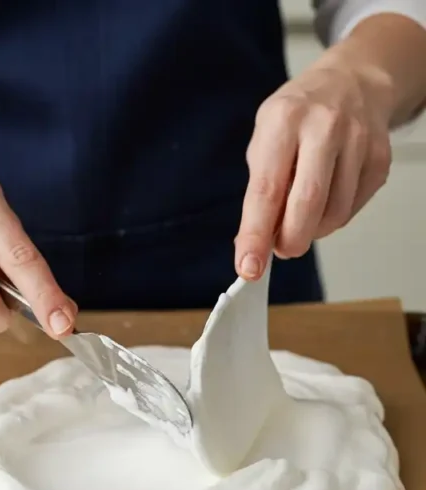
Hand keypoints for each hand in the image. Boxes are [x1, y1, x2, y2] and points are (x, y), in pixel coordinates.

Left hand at [233, 53, 393, 279]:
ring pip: (335, 212)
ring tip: (298, 222)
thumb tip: (254, 242)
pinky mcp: (380, 158)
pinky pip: (354, 207)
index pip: (266, 190)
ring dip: (311, 231)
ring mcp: (358, 141)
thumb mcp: (264, 139)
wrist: (352, 82)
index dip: (256, 234)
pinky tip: (323, 205)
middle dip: (290, 240)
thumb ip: (260, 188)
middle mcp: (324, 127)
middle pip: (307, 203)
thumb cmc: (297, 116)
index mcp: (284, 121)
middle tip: (280, 250)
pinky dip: (333, 218)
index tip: (248, 266)